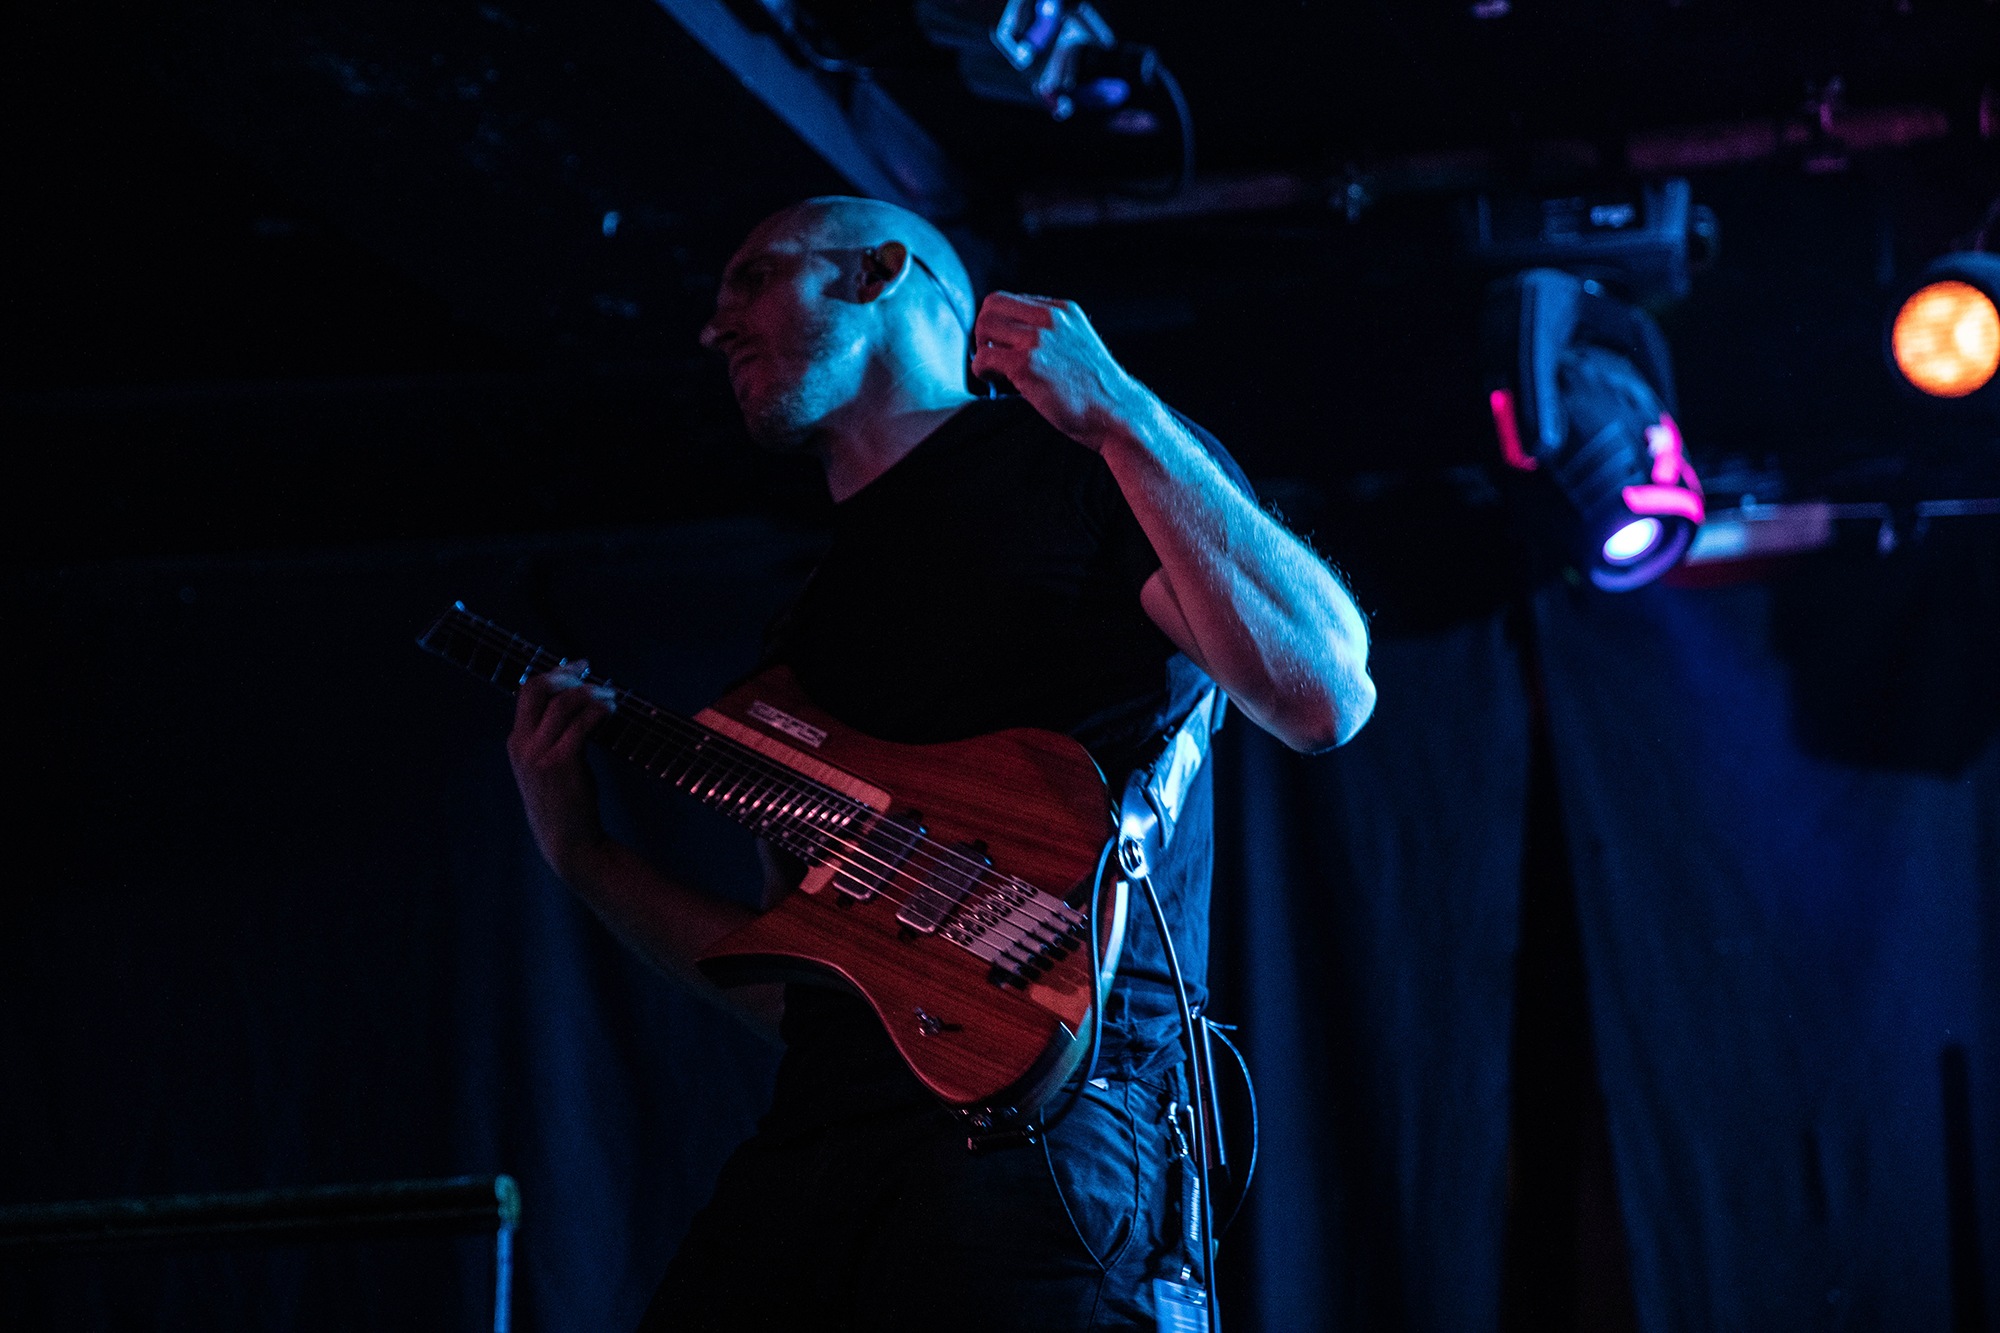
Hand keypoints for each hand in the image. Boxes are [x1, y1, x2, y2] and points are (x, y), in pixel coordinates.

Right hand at [505, 660, 616, 878]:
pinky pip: (581, 724)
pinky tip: (612, 711)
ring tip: (611, 695)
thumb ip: (551, 738)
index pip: (526, 692)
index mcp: (516, 743)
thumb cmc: (564, 802)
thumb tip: (577, 703)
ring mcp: (539, 755)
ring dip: (591, 693)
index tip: (577, 666)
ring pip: (563, 704)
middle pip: (537, 689)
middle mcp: (522, 745)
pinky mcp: (561, 764)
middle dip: (565, 673)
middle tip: (591, 671)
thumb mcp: (546, 767)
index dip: (552, 673)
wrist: (567, 841)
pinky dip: (598, 711)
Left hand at [971, 292, 1150, 451]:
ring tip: (995, 372)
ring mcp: (1038, 339)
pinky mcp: (1027, 364)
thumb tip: (1010, 340)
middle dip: (984, 331)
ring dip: (981, 349)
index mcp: (1063, 310)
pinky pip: (983, 358)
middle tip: (993, 358)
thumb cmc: (1095, 390)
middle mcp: (1051, 318)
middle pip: (992, 305)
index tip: (1002, 346)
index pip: (1010, 299)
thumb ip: (1051, 334)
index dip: (999, 323)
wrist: (1117, 413)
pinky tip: (994, 383)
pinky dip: (981, 371)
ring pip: (984, 326)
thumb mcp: (1078, 344)